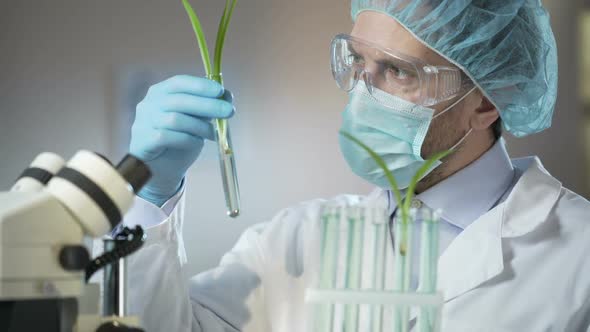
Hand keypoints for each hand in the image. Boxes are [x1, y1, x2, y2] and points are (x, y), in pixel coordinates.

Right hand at [130, 75, 234, 205]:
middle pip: (180, 101)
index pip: (179, 82)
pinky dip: (188, 140)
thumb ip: (207, 107)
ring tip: (213, 133)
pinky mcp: (144, 141)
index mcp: (160, 92)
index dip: (201, 85)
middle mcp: (149, 104)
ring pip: (176, 119)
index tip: (221, 91)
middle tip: (229, 111)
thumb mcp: (195, 119)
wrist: (162, 167)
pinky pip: (168, 137)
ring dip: (200, 126)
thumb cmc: (180, 138)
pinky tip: (198, 143)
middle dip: (208, 105)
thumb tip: (228, 97)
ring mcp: (143, 122)